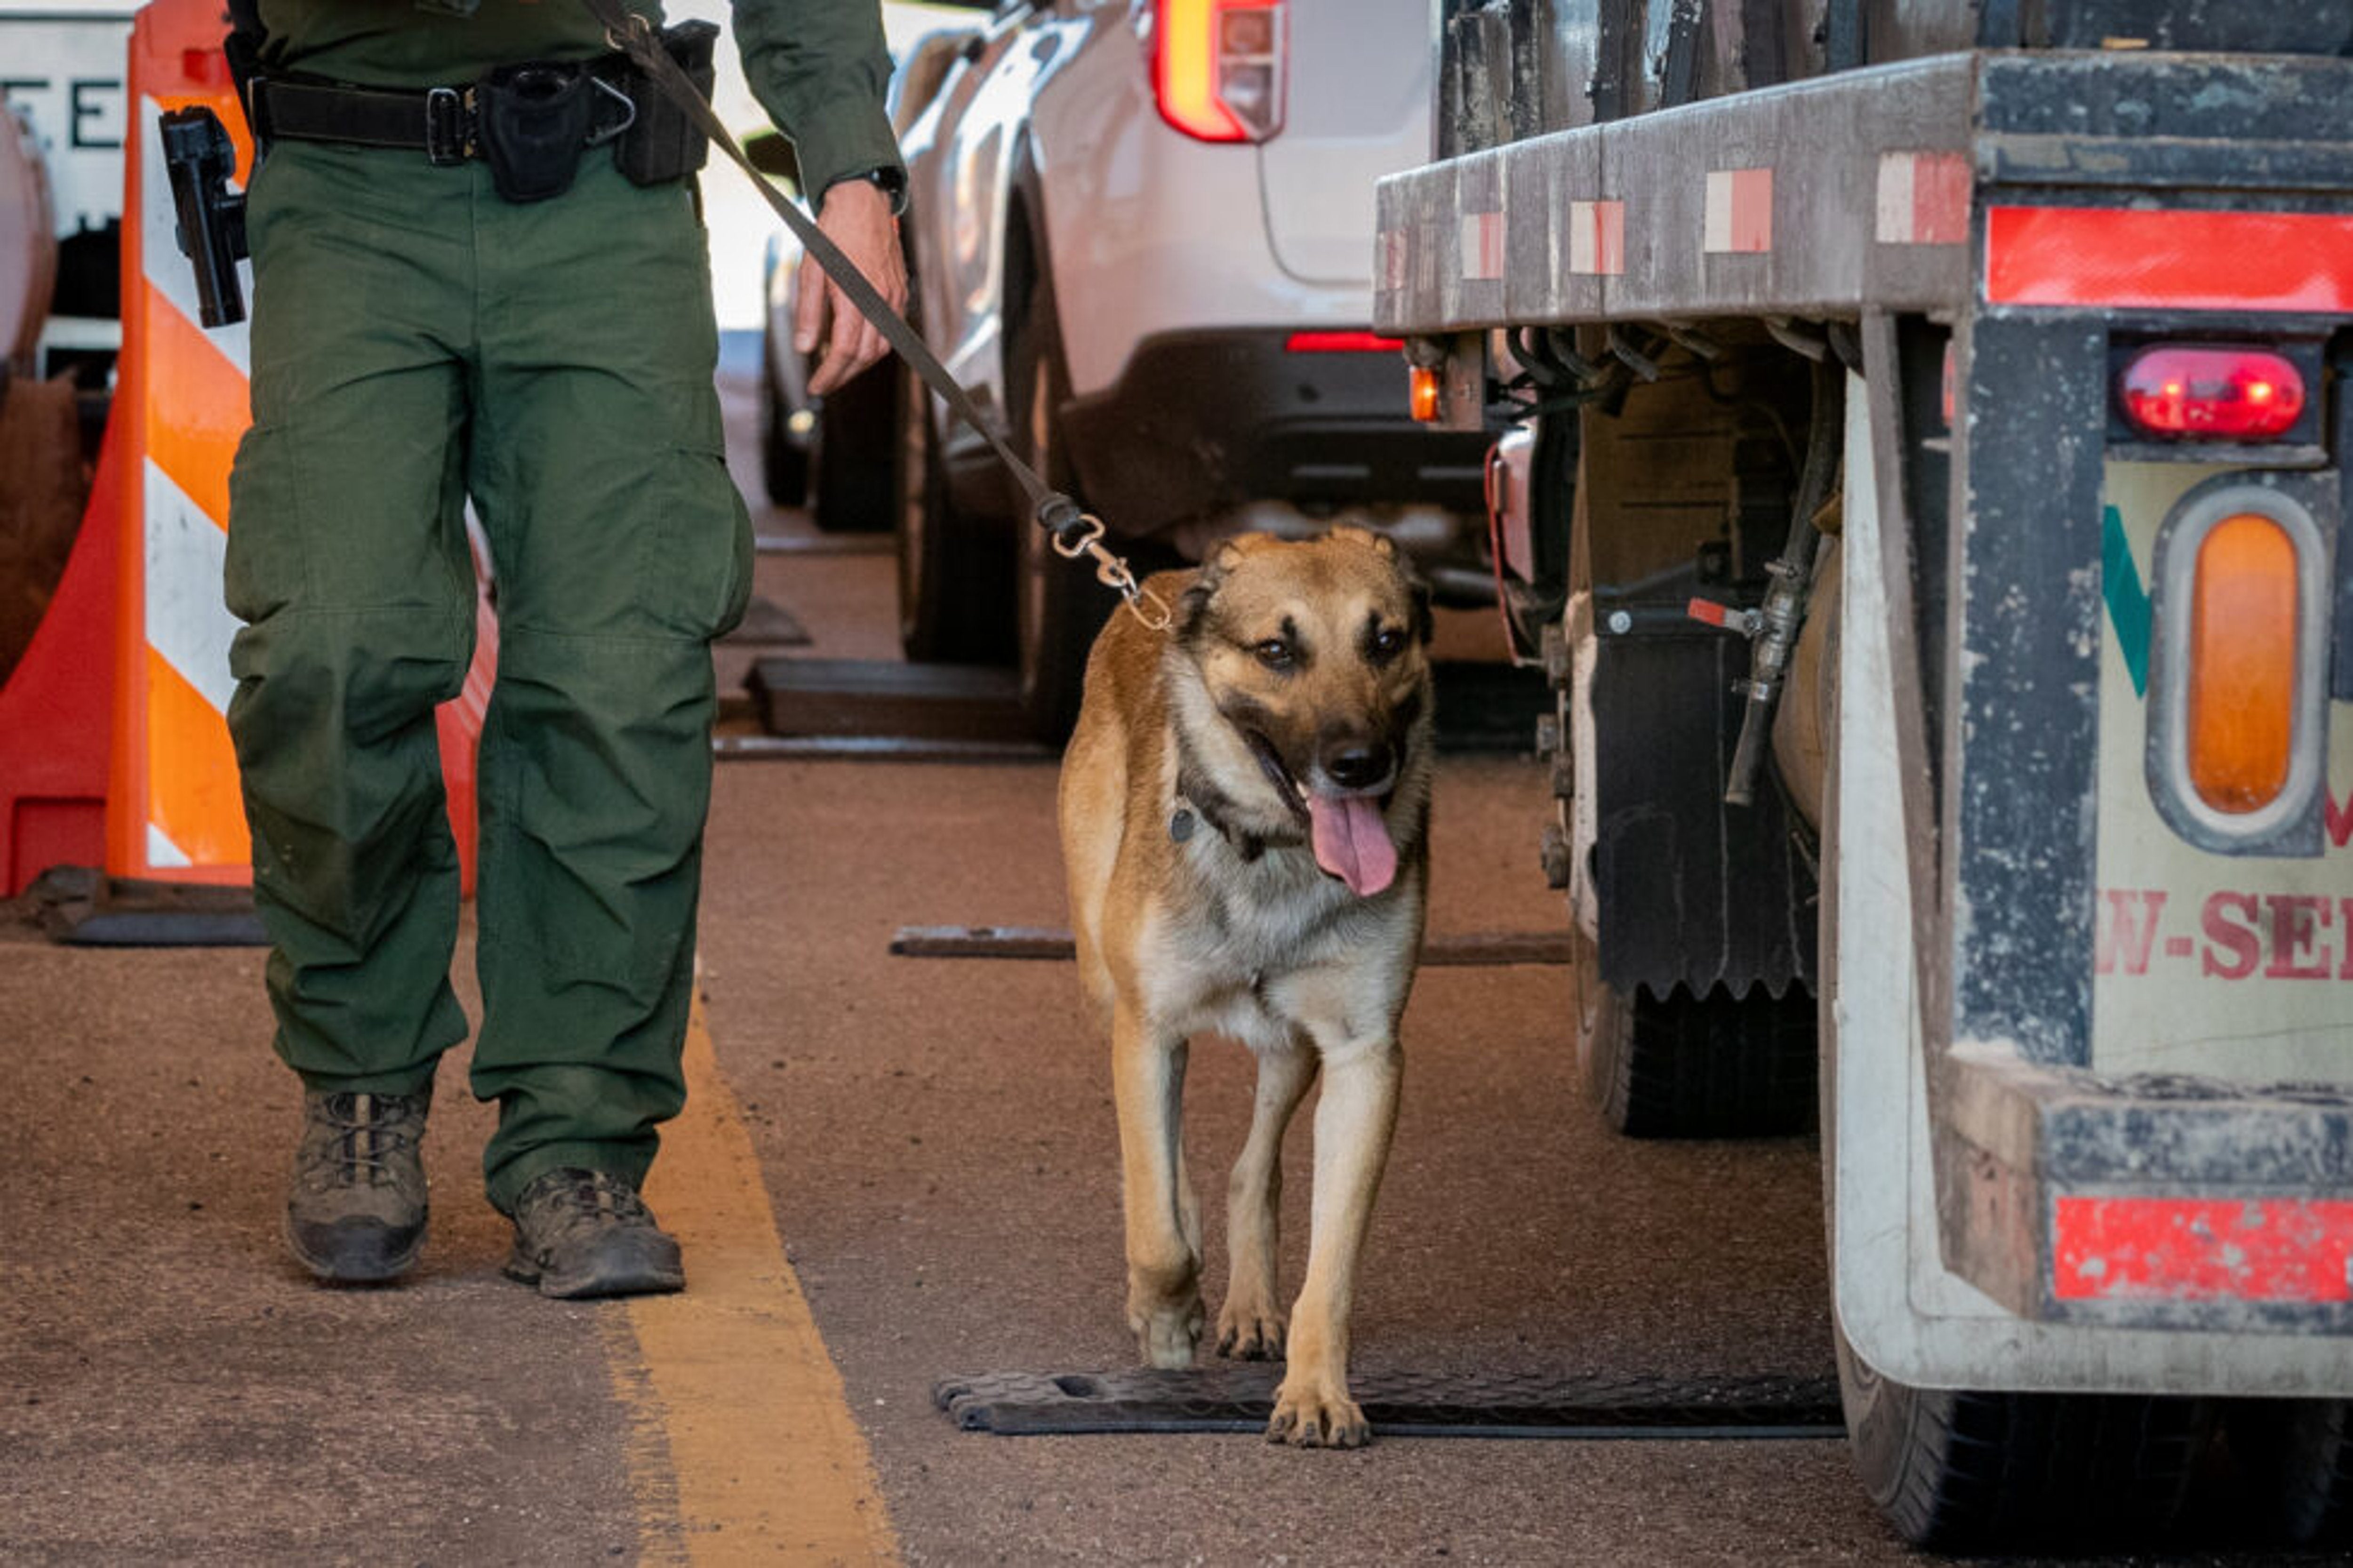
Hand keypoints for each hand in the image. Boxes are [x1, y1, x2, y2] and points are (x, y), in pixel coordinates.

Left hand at [796, 178, 905, 396]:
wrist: (862, 202)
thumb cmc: (833, 233)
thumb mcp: (811, 270)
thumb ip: (808, 312)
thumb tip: (805, 349)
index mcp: (855, 297)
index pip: (844, 351)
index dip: (829, 375)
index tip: (815, 388)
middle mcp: (880, 301)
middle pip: (865, 356)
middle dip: (844, 375)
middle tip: (824, 383)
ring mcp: (894, 297)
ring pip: (882, 347)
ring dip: (860, 364)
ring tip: (838, 367)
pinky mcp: (900, 291)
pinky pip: (891, 329)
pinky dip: (874, 345)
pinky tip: (857, 343)